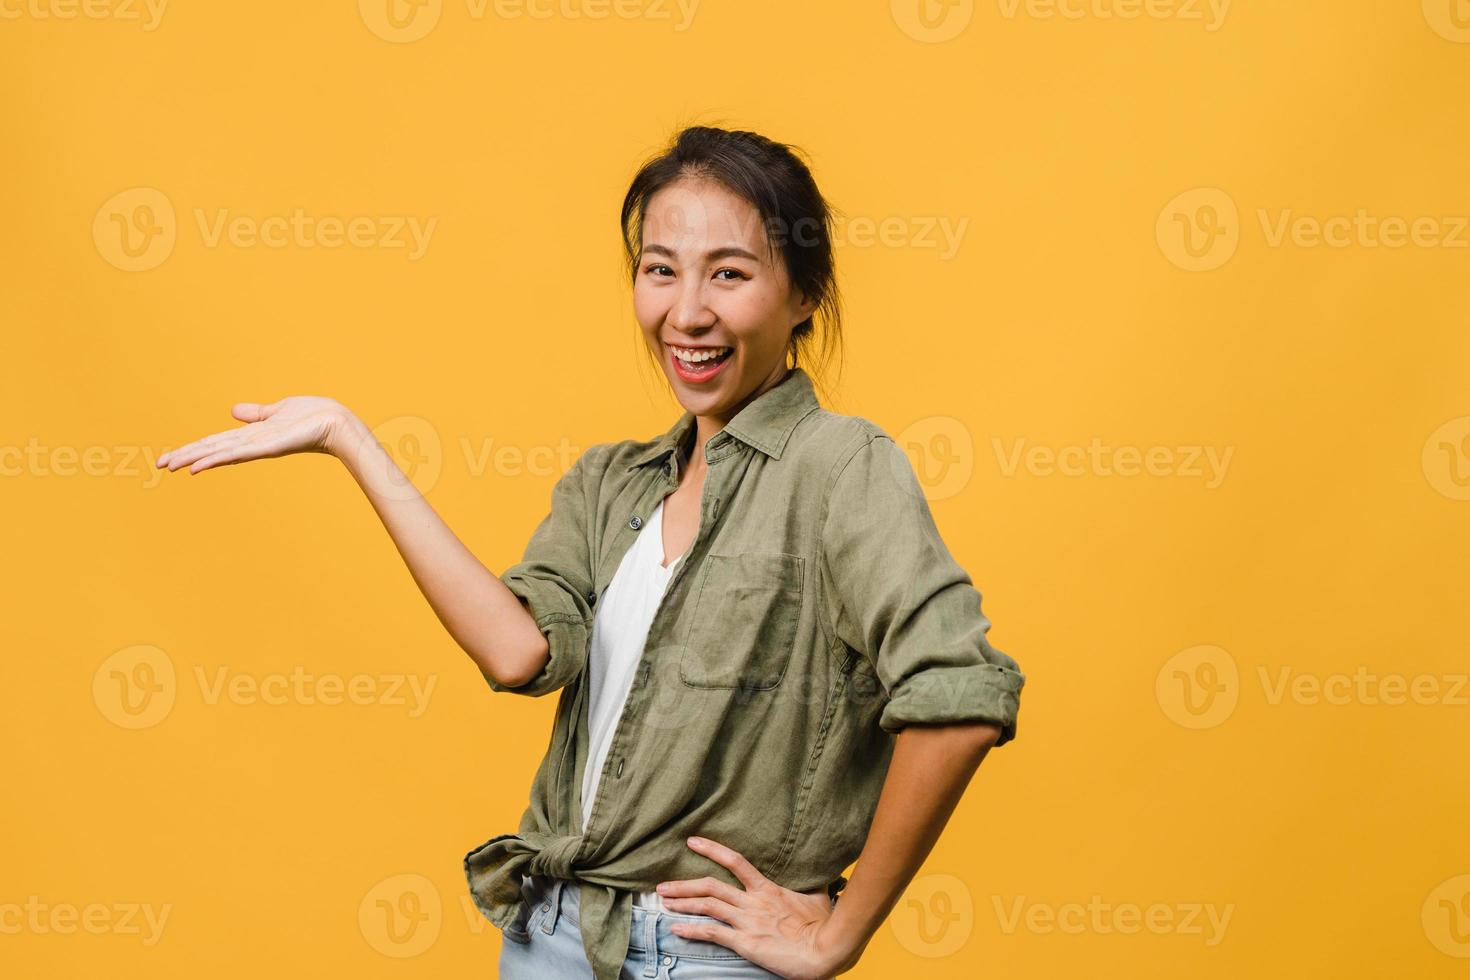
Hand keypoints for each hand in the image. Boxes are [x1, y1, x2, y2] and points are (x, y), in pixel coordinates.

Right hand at [155, 397, 353, 474]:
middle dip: (186, 456)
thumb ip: (255, 413)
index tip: (172, 455)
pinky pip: (237, 454)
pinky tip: (199, 466)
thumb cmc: (312, 416)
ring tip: (171, 465)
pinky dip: (217, 459)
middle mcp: (252, 443)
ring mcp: (258, 447)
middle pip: (212, 449)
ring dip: (194, 459)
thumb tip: (233, 411)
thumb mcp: (277, 411)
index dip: (194, 447)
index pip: (216, 441)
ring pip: (219, 453)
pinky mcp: (268, 447)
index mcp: (252, 434)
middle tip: (160, 464)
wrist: (335, 422)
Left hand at [655, 836, 857, 979]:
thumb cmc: (823, 925)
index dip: (712, 849)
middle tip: (662, 885)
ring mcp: (747, 922)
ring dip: (682, 903)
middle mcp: (753, 902)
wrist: (825, 949)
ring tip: (663, 902)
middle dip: (683, 884)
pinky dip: (692, 930)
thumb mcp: (817, 897)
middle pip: (710, 885)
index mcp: (767, 888)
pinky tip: (676, 930)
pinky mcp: (746, 943)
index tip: (692, 842)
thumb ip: (811, 883)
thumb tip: (819, 872)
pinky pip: (713, 933)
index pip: (735, 861)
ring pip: (707, 906)